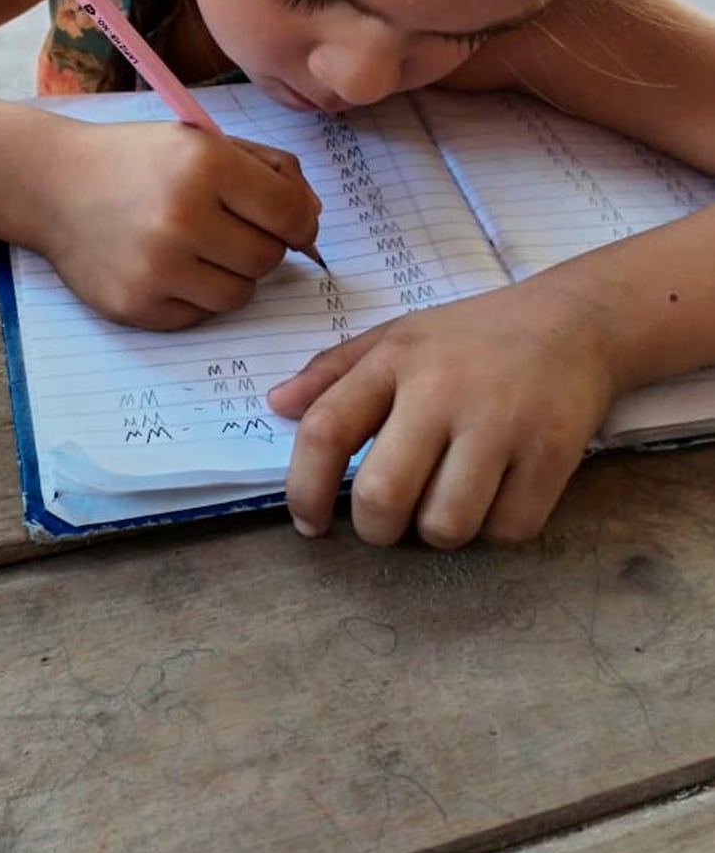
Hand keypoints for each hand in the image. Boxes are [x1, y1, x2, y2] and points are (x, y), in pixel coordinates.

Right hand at [39, 118, 321, 328]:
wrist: (54, 185)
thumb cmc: (140, 160)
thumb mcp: (204, 141)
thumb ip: (269, 169)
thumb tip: (311, 219)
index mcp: (205, 165)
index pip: (291, 214)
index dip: (301, 222)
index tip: (291, 223)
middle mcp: (181, 217)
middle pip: (268, 258)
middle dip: (261, 246)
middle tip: (231, 230)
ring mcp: (156, 268)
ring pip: (240, 295)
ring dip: (232, 275)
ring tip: (200, 249)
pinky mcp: (137, 306)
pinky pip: (201, 316)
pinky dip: (196, 297)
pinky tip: (170, 267)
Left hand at [270, 276, 617, 547]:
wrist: (577, 320)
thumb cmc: (477, 336)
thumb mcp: (401, 334)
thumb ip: (335, 370)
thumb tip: (276, 406)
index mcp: (396, 360)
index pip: (325, 432)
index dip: (304, 490)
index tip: (310, 521)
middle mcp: (444, 389)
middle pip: (382, 497)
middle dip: (377, 529)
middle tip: (391, 520)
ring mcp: (501, 422)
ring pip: (446, 526)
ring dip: (441, 532)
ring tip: (451, 500)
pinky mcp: (552, 451)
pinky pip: (507, 530)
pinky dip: (496, 530)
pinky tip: (499, 497)